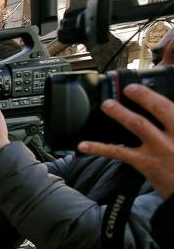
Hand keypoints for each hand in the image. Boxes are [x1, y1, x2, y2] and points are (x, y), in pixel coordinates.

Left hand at [79, 84, 173, 198]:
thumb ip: (171, 125)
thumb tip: (163, 111)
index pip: (169, 107)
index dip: (155, 95)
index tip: (142, 86)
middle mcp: (173, 136)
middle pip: (158, 110)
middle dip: (143, 96)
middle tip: (129, 88)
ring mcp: (158, 149)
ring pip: (138, 125)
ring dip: (121, 113)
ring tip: (108, 105)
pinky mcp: (145, 163)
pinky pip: (119, 152)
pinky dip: (99, 148)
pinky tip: (83, 145)